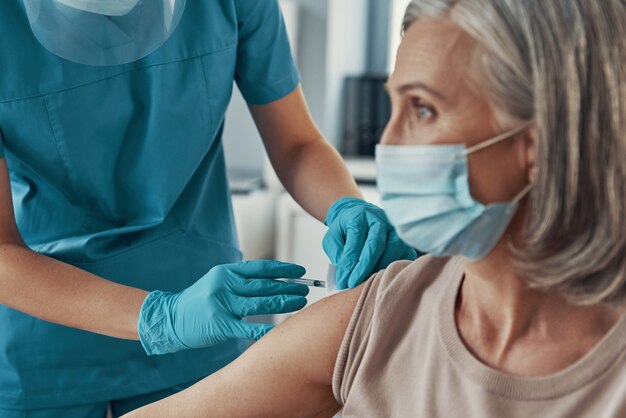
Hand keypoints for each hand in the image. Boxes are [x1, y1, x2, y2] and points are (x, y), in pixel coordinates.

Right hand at [138, 260, 308, 354]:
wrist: (171, 318)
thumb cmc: (200, 300)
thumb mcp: (219, 281)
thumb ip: (242, 280)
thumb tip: (276, 281)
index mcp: (227, 272)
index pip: (261, 268)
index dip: (283, 269)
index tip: (300, 272)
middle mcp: (225, 285)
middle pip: (265, 286)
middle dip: (289, 288)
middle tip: (306, 290)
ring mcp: (222, 305)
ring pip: (260, 303)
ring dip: (284, 303)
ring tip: (300, 303)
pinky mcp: (220, 325)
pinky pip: (247, 328)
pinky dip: (264, 329)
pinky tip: (279, 329)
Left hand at [323, 197, 416, 289]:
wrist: (359, 214)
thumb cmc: (345, 229)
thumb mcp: (332, 238)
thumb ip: (338, 254)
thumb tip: (346, 275)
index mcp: (359, 217)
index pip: (355, 243)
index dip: (350, 265)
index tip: (344, 282)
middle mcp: (379, 219)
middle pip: (376, 245)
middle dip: (365, 269)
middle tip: (355, 284)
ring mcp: (394, 228)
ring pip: (394, 249)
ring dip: (381, 268)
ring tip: (368, 281)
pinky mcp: (404, 237)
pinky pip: (406, 254)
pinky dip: (396, 267)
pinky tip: (384, 275)